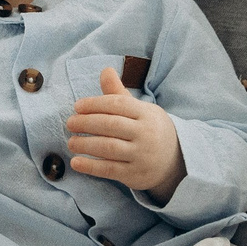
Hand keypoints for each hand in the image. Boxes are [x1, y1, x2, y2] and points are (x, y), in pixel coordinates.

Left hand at [67, 67, 183, 203]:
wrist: (176, 161)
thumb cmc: (150, 130)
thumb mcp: (141, 110)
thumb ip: (119, 93)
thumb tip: (105, 70)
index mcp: (146, 113)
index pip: (117, 105)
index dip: (95, 104)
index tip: (77, 107)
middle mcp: (146, 133)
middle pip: (111, 125)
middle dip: (86, 123)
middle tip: (70, 123)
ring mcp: (141, 155)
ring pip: (108, 148)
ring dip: (85, 145)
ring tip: (71, 142)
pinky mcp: (135, 174)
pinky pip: (109, 169)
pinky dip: (90, 166)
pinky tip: (76, 162)